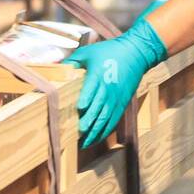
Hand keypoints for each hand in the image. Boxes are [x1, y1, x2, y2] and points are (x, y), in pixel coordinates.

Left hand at [62, 1, 167, 147]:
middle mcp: (108, 89)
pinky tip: (95, 139)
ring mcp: (116, 98)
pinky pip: (113, 120)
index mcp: (98, 75)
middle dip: (89, 121)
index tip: (80, 109)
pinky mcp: (122, 103)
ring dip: (95, 131)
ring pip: (106, 118)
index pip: (92, 89)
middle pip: (98, 107)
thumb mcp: (88, 52)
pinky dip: (104, 131)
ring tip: (84, 142)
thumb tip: (57, 68)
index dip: (86, 100)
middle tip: (78, 132)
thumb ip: (72, 62)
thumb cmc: (109, 51)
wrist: (135, 53)